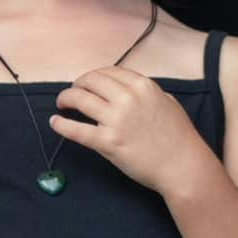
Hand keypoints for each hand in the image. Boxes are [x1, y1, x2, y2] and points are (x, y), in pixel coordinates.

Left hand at [53, 66, 212, 194]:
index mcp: (143, 86)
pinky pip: (77, 130)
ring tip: (61, 104)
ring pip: (80, 100)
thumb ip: (146, 92)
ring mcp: (116, 120)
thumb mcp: (167, 102)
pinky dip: (61, 125)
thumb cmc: (179, 136)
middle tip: (72, 92)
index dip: (94, 76)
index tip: (88, 82)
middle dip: (77, 84)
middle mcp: (128, 98)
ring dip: (66, 98)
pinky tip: (55, 122)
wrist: (183, 165)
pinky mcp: (108, 142)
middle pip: (91, 81)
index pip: (109, 72)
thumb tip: (126, 89)